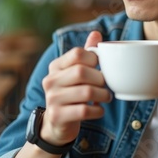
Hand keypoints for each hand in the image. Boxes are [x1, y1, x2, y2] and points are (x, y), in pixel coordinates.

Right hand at [40, 31, 110, 145]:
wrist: (57, 124)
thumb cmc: (71, 93)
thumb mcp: (76, 72)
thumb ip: (86, 54)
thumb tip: (96, 33)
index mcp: (56, 66)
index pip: (77, 53)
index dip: (94, 59)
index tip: (99, 67)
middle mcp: (51, 80)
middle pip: (82, 72)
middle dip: (100, 79)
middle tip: (106, 85)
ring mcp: (52, 98)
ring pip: (86, 92)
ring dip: (103, 95)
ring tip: (106, 97)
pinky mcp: (58, 115)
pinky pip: (85, 110)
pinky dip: (98, 110)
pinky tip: (98, 109)